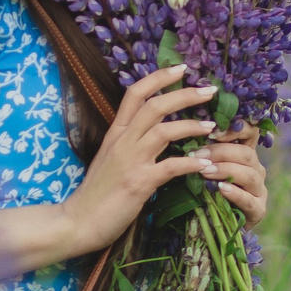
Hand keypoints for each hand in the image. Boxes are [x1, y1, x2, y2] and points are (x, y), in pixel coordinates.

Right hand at [57, 66, 225, 256]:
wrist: (79, 221)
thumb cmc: (96, 193)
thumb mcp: (109, 159)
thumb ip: (128, 143)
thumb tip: (152, 132)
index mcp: (115, 133)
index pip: (135, 94)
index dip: (158, 78)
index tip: (180, 69)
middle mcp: (122, 141)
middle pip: (155, 106)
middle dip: (184, 94)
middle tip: (209, 90)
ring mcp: (130, 161)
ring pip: (165, 131)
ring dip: (192, 126)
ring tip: (212, 127)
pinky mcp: (139, 183)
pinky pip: (171, 167)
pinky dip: (192, 163)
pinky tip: (206, 164)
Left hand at [201, 126, 268, 226]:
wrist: (216, 226)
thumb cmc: (207, 192)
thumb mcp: (206, 170)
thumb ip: (204, 154)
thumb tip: (186, 136)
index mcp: (245, 155)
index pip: (250, 132)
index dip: (235, 128)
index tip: (212, 131)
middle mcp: (256, 170)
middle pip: (246, 153)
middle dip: (220, 152)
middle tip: (197, 155)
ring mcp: (260, 190)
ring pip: (249, 174)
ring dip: (225, 170)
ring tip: (205, 172)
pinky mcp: (258, 210)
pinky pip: (249, 200)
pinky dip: (235, 193)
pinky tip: (221, 189)